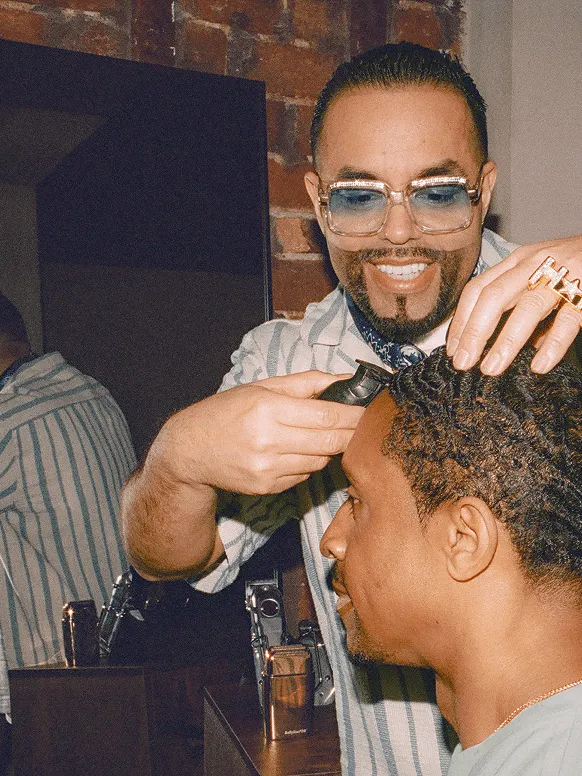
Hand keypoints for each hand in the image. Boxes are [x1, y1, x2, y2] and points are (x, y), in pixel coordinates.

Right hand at [156, 370, 363, 495]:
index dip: (352, 415)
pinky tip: (298, 451)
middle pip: (329, 442)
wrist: (190, 451)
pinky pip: (304, 475)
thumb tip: (345, 377)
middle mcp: (268, 441)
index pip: (325, 416)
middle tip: (362, 425)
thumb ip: (306, 383)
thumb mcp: (262, 387)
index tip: (368, 410)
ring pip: (320, 461)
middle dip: (351, 433)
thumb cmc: (226, 412)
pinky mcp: (267, 488)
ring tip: (324, 435)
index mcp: (267, 409)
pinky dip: (309, 463)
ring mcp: (267, 469)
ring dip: (329, 449)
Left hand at [447, 235, 581, 373]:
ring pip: (528, 308)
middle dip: (474, 332)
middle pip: (494, 296)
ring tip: (491, 369)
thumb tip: (492, 344)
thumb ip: (516, 303)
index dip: (461, 319)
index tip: (453, 349)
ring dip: (506, 341)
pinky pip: (568, 320)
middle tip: (463, 363)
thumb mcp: (538, 274)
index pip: (478, 288)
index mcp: (517, 262)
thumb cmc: (572, 265)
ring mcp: (562, 276)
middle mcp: (535, 265)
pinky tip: (539, 365)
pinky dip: (553, 345)